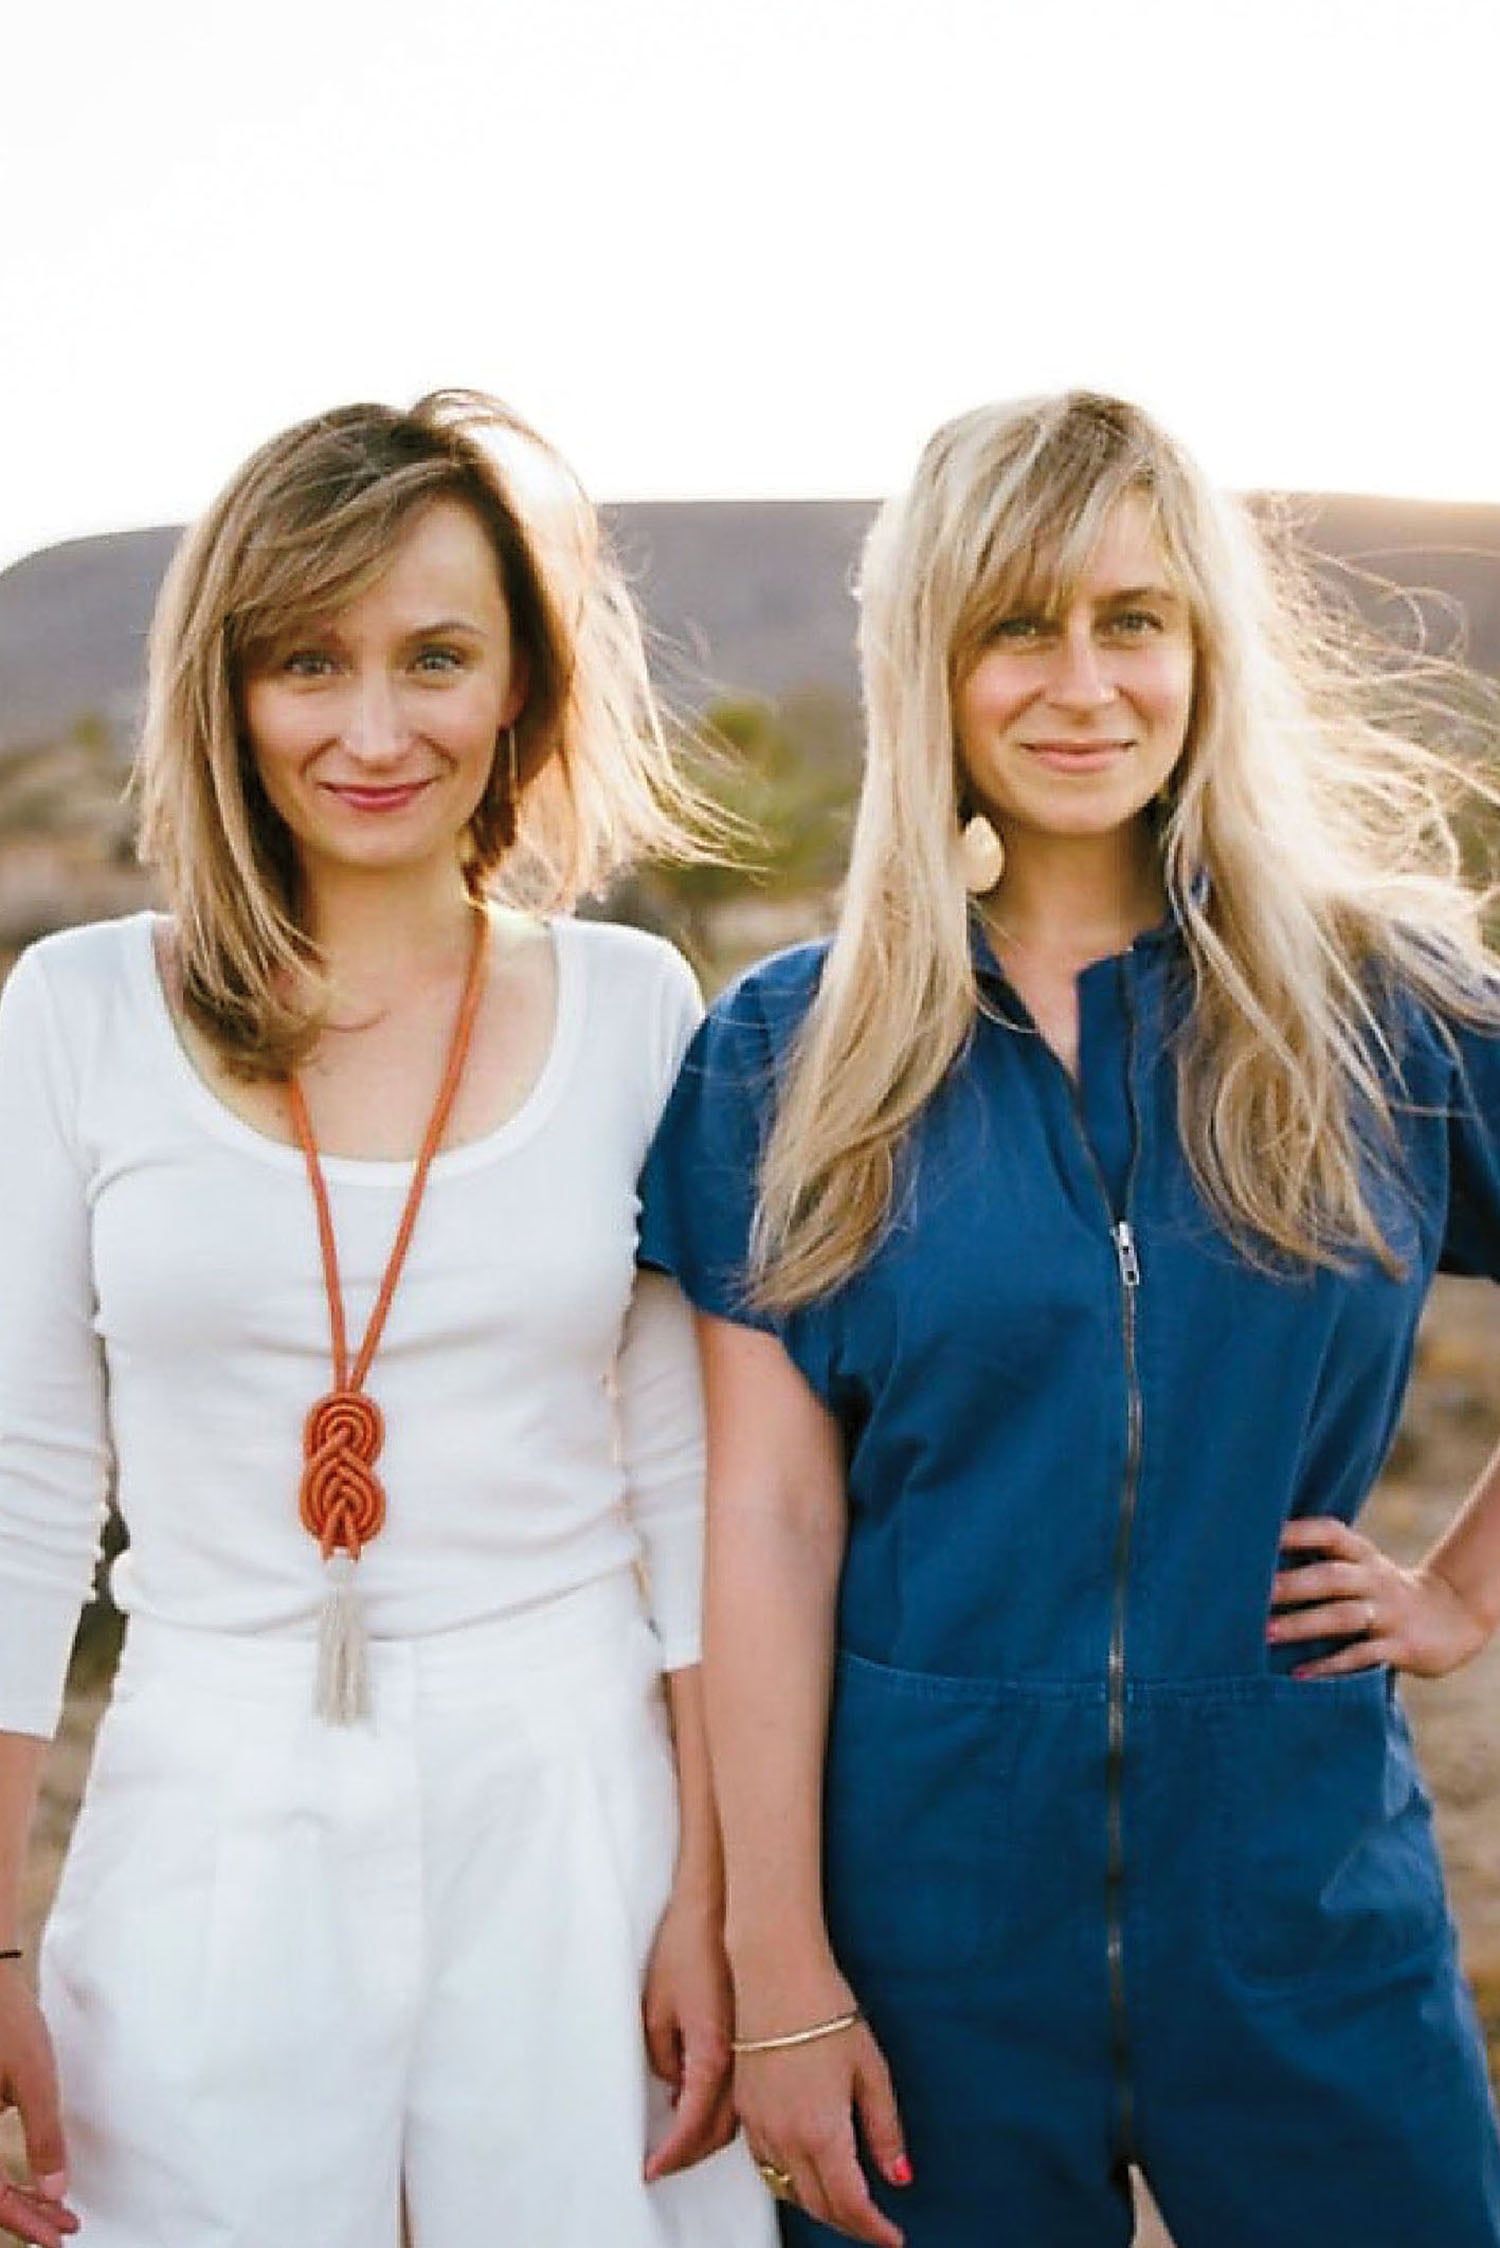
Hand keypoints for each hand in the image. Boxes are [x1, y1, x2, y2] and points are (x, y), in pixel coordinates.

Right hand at [0, 1966, 76, 2246]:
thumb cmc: (7, 2021)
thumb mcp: (33, 2076)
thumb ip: (43, 2134)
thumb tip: (55, 2190)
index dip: (25, 2222)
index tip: (58, 2236)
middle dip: (24, 2217)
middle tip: (64, 2227)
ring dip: (16, 2200)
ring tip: (56, 2210)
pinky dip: (6, 2178)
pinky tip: (35, 2180)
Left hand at [641, 1888, 735, 2180]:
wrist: (722, 1907)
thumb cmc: (684, 1949)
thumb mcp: (656, 2006)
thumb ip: (663, 2055)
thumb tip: (673, 2086)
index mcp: (710, 2055)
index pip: (691, 2127)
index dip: (671, 2154)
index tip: (651, 2170)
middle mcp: (739, 2061)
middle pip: (719, 2132)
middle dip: (690, 2154)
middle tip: (664, 2164)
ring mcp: (753, 2049)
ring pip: (737, 2115)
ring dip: (709, 2133)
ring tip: (681, 2140)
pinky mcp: (759, 2035)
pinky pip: (744, 2088)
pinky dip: (724, 2105)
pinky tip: (701, 2099)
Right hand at [735, 1972, 909, 2247]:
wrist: (774, 1969)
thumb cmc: (825, 2008)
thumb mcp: (871, 2069)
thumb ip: (883, 2129)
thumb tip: (898, 2175)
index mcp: (821, 2130)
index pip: (849, 2204)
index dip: (874, 2230)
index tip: (893, 2239)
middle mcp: (785, 2136)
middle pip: (816, 2205)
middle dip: (848, 2224)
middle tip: (875, 2227)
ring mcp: (759, 2123)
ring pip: (786, 2189)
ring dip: (817, 2205)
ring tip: (846, 2203)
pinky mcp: (744, 2107)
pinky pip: (765, 2164)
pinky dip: (789, 2180)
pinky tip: (807, 2169)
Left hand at [1269, 1516, 1489, 1679]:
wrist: (1453, 1618)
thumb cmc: (1382, 1592)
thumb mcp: (1361, 1569)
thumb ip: (1321, 1564)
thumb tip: (1252, 1566)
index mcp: (1362, 1555)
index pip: (1330, 1533)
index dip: (1297, 1532)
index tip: (1259, 1533)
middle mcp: (1374, 1579)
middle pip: (1331, 1576)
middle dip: (1292, 1584)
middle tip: (1252, 1593)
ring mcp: (1388, 1613)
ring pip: (1343, 1616)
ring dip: (1303, 1624)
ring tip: (1266, 1633)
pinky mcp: (1400, 1646)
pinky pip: (1363, 1655)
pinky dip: (1331, 1665)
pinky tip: (1301, 1674)